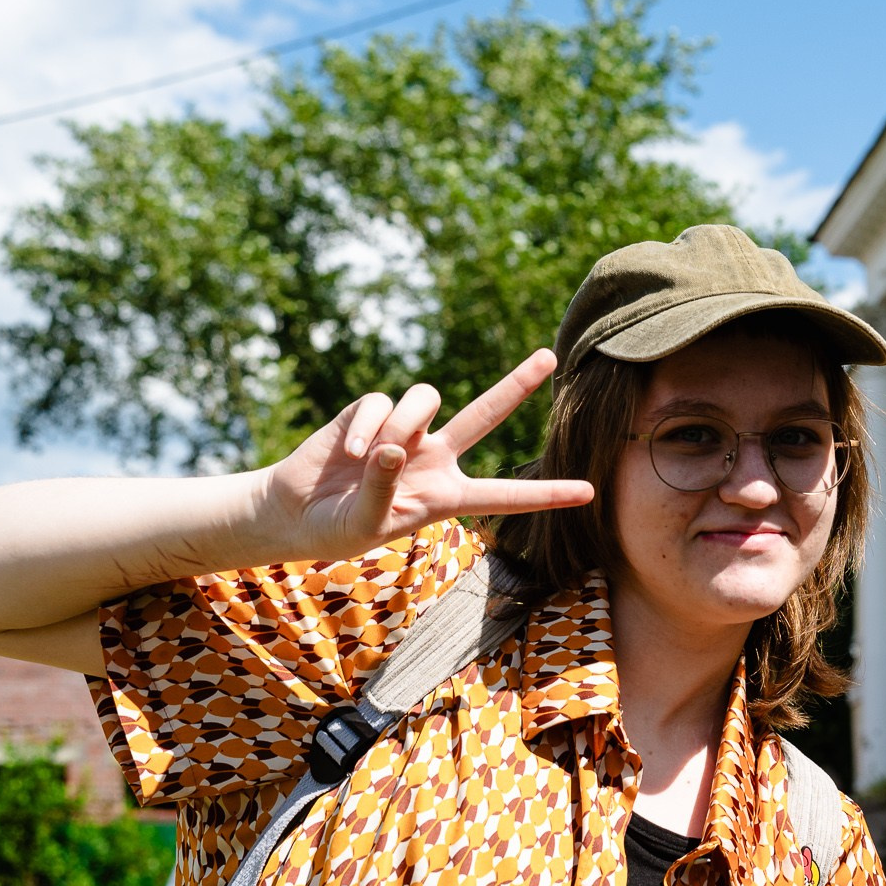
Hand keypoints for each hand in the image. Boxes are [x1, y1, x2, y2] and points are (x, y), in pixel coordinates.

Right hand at [256, 351, 594, 561]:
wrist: (294, 511)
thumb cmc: (337, 528)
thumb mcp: (366, 525)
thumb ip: (383, 491)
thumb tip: (393, 447)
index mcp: (447, 495)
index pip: (505, 494)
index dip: (545, 494)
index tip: (590, 493)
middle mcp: (436, 456)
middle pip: (485, 413)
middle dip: (516, 384)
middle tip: (549, 356)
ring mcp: (406, 431)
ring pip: (426, 398)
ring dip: (401, 424)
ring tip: (370, 457)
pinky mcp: (372, 412)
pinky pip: (381, 402)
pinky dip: (365, 426)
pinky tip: (348, 453)